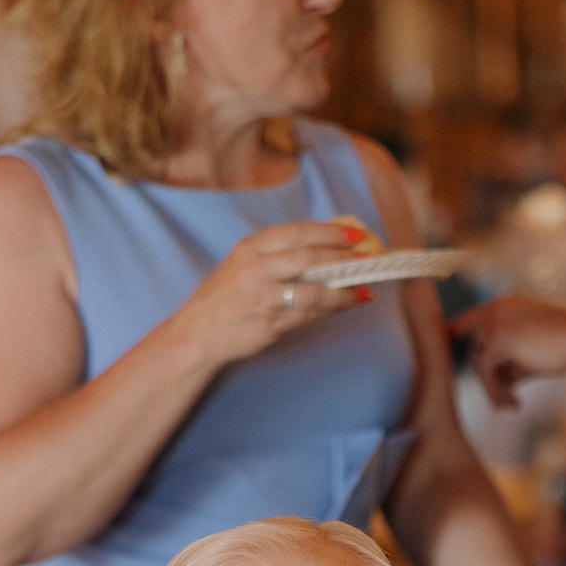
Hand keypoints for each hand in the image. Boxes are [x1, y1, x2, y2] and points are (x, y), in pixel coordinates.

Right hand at [175, 220, 370, 367]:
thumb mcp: (243, 263)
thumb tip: (323, 246)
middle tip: (367, 259)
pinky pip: (307, 316)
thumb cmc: (225, 297)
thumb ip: (276, 254)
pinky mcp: (269, 325)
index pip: (296, 233)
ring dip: (343, 290)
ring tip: (363, 288)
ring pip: (312, 292)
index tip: (354, 235)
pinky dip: (330, 309)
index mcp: (250, 249)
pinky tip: (346, 304)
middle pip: (308, 258)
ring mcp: (262, 300)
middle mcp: (255, 271)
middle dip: (342, 258)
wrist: (198, 333)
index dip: (328, 232)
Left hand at [451, 295, 565, 407]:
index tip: (451, 348)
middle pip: (475, 350)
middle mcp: (496, 309)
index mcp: (505, 306)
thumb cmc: (565, 348)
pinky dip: (495, 391)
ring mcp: (495, 322)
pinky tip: (514, 403)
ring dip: (493, 389)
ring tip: (509, 405)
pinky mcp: (498, 338)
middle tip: (504, 401)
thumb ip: (510, 364)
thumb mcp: (531, 355)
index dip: (458, 335)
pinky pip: (486, 372)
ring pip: (479, 363)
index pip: (471, 322)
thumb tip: (496, 385)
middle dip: (488, 378)